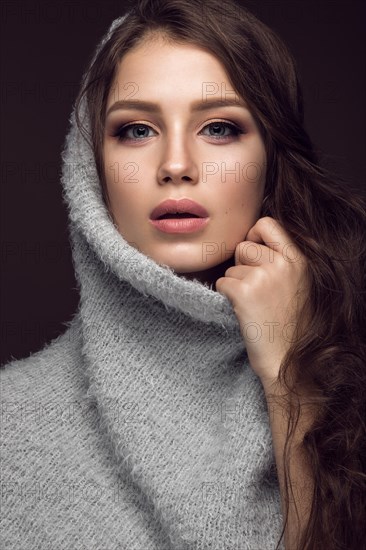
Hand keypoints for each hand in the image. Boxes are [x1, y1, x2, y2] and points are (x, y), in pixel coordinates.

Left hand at [215, 217, 309, 385]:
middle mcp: (282, 264)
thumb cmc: (288, 326)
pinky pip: (221, 283)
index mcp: (298, 260)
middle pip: (243, 246)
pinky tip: (242, 313)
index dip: (254, 236)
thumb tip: (252, 240)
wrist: (287, 361)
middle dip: (242, 266)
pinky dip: (225, 297)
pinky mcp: (244, 292)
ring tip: (253, 305)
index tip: (253, 255)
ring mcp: (263, 277)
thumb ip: (281, 261)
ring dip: (234, 285)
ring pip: (231, 268)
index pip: (267, 224)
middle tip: (255, 291)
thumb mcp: (299, 285)